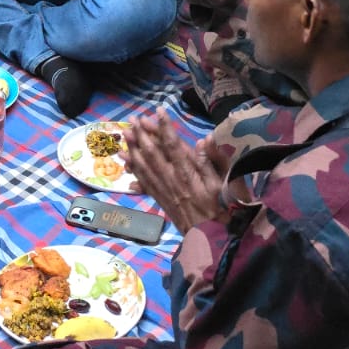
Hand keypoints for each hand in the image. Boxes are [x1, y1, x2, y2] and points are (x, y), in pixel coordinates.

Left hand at [122, 112, 225, 232]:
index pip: (173, 145)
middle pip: (153, 153)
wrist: (209, 238)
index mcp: (187, 173)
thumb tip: (205, 139)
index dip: (165, 127)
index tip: (159, 110)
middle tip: (133, 118)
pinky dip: (133, 169)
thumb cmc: (221, 209)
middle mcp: (171, 179)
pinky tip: (125, 161)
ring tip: (124, 134)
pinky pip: (142, 181)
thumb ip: (213, 162)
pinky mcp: (159, 198)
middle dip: (142, 134)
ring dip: (133, 148)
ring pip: (143, 165)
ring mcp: (163, 189)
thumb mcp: (224, 185)